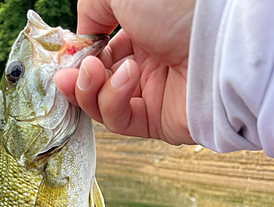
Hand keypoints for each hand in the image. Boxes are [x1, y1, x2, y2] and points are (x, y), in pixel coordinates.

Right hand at [55, 0, 195, 144]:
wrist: (217, 37)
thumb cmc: (174, 5)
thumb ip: (91, 9)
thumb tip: (82, 38)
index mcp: (139, 31)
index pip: (98, 53)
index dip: (77, 59)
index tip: (63, 59)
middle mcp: (145, 63)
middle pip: (96, 84)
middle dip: (76, 80)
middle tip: (65, 75)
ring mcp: (151, 93)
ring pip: (103, 106)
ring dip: (89, 91)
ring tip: (94, 72)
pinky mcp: (158, 121)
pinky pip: (122, 120)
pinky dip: (113, 101)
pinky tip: (125, 77)